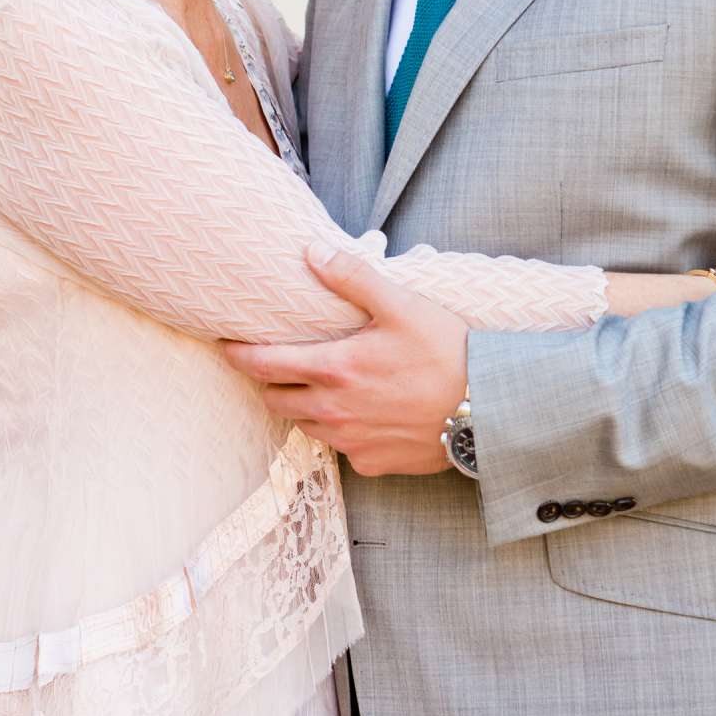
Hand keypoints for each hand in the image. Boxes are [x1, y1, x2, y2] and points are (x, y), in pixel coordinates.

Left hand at [219, 247, 468, 476]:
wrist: (489, 410)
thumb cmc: (447, 352)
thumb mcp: (401, 305)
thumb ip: (352, 277)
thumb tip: (311, 251)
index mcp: (334, 369)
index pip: (264, 364)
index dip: (238, 354)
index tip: (225, 346)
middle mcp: (333, 411)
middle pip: (276, 400)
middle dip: (268, 382)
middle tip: (274, 365)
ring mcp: (351, 442)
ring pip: (306, 426)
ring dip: (303, 407)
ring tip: (316, 388)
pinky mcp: (372, 463)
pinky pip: (341, 449)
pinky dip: (341, 432)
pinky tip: (360, 416)